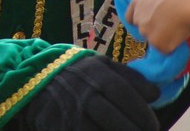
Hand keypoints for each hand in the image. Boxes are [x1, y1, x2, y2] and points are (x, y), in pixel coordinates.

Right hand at [14, 55, 159, 130]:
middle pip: (120, 122)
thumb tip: (156, 93)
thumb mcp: (99, 65)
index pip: (128, 97)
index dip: (144, 115)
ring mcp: (73, 116)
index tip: (153, 125)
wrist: (34, 83)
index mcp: (97, 74)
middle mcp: (85, 95)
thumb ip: (129, 77)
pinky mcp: (63, 129)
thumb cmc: (75, 72)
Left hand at [125, 0, 189, 53]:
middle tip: (172, 24)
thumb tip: (165, 7)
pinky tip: (182, 32)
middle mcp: (138, 16)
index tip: (153, 22)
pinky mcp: (156, 43)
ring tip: (181, 26)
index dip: (142, 21)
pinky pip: (167, 49)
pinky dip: (175, 45)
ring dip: (166, 37)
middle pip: (143, 30)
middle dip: (155, 30)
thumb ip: (158, 0)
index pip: (130, 17)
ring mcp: (145, 31)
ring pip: (156, 40)